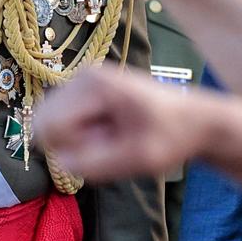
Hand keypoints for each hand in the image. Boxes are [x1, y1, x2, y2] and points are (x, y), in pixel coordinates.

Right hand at [36, 68, 210, 183]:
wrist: (195, 120)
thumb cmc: (172, 137)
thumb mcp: (139, 159)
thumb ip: (97, 163)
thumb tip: (60, 162)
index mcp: (94, 86)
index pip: (50, 126)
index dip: (73, 148)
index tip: (108, 146)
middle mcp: (82, 76)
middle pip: (46, 123)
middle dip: (73, 142)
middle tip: (111, 142)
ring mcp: (82, 82)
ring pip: (53, 124)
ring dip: (79, 140)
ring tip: (114, 137)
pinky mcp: (84, 92)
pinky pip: (64, 123)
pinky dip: (84, 135)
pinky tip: (112, 132)